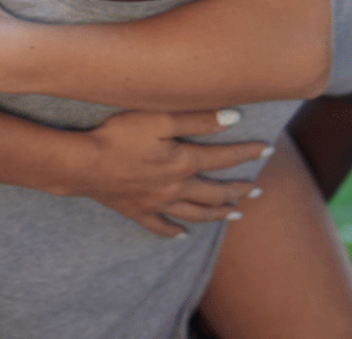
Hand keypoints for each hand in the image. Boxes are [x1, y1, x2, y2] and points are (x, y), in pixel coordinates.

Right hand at [75, 109, 267, 237]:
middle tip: (257, 189)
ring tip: (235, 214)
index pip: (223, 158)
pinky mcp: (137, 212)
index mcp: (183, 162)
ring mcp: (157, 203)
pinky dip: (175, 232)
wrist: (83, 165)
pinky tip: (183, 235)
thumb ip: (197, 118)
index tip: (267, 150)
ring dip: (218, 214)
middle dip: (238, 190)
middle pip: (215, 192)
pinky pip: (161, 227)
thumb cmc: (119, 135)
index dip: (247, 153)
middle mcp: (176, 188)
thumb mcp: (159, 117)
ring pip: (196, 214)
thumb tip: (234, 116)